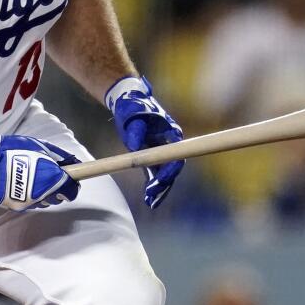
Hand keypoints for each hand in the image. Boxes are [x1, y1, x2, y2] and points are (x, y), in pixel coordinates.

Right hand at [0, 133, 79, 210]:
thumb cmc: (17, 149)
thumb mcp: (42, 147)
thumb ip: (62, 157)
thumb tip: (76, 164)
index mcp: (51, 179)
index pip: (71, 191)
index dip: (72, 185)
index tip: (70, 179)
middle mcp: (42, 195)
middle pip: (58, 198)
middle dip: (57, 188)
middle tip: (48, 175)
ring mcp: (28, 202)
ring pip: (44, 202)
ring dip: (44, 193)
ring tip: (33, 178)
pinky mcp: (16, 206)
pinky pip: (30, 203)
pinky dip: (30, 195)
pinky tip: (22, 183)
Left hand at [105, 76, 183, 208]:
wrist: (128, 101)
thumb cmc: (133, 106)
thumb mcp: (132, 114)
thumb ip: (135, 130)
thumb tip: (135, 146)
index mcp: (171, 132)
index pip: (176, 155)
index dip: (170, 170)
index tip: (160, 181)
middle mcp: (170, 143)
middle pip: (172, 168)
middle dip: (163, 184)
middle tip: (152, 197)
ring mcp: (161, 150)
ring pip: (164, 174)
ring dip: (158, 189)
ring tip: (150, 203)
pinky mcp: (151, 156)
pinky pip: (154, 174)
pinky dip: (152, 186)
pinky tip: (148, 198)